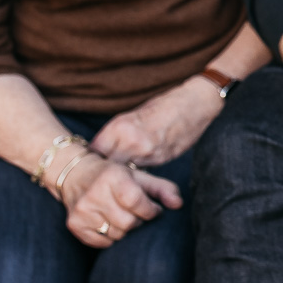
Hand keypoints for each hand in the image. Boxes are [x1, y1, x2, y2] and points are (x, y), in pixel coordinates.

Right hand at [59, 153, 182, 247]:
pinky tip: (109, 222)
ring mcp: (82, 211)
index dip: (150, 210)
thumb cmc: (114, 176)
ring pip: (116, 234)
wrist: (75, 174)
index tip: (154, 210)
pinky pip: (102, 242)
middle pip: (127, 222)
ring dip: (125, 229)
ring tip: (122, 216)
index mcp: (112, 177)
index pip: (136, 201)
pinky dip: (110, 237)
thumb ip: (162, 188)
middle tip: (136, 213)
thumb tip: (179, 204)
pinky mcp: (74, 224)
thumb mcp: (138, 176)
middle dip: (138, 221)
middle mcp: (94, 194)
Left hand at [91, 78, 223, 166]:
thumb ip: (117, 133)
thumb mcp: (133, 114)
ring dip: (119, 175)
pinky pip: (141, 172)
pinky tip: (133, 174)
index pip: (95, 151)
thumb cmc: (164, 105)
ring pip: (124, 172)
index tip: (87, 165)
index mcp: (121, 126)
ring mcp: (147, 153)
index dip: (90, 160)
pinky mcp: (161, 159)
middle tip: (97, 177)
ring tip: (113, 179)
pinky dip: (136, 174)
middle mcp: (132, 141)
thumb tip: (101, 150)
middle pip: (107, 166)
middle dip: (102, 171)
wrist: (195, 104)